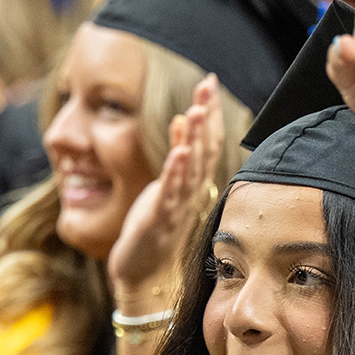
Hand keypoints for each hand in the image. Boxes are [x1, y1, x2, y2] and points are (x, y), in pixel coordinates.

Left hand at [107, 73, 223, 294]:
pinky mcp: (159, 221)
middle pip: (203, 150)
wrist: (144, 271)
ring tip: (195, 112)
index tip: (209, 83)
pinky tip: (178, 152)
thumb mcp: (166, 185)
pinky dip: (175, 173)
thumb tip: (181, 118)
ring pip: (189, 170)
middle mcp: (190, 192)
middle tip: (207, 87)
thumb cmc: (155, 227)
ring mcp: (176, 207)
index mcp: (192, 183)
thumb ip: (176, 153)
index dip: (209, 113)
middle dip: (205, 117)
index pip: (206, 142)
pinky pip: (170, 194)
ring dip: (193, 140)